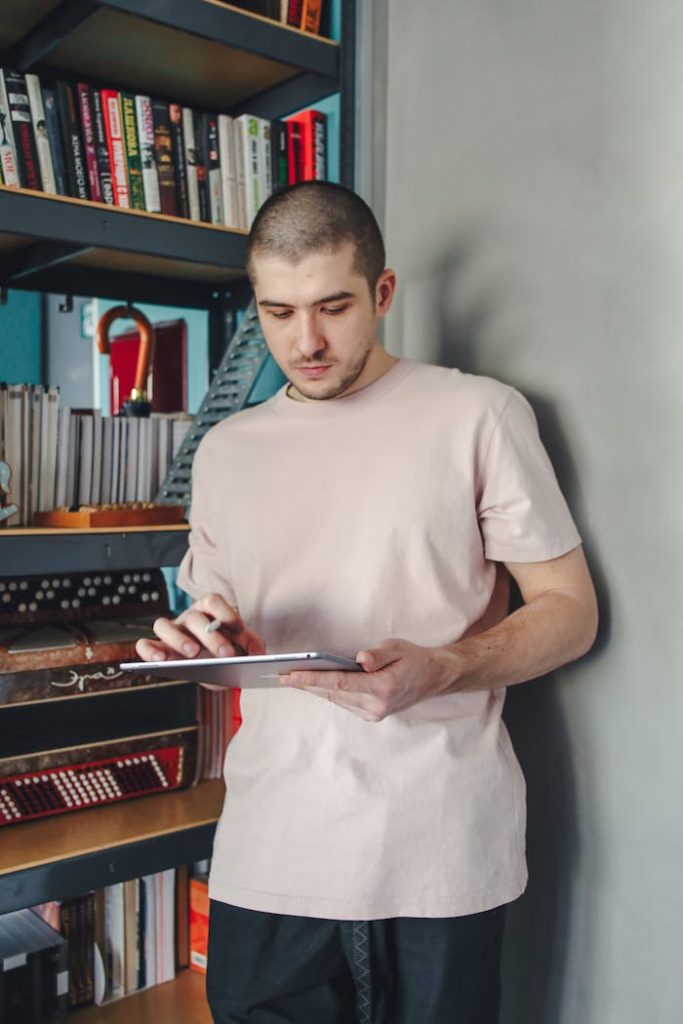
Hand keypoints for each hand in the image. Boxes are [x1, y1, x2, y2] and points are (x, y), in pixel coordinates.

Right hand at [135, 592, 265, 662]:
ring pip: (163, 625)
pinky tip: (160, 662)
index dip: (226, 613)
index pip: (213, 601)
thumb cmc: (227, 651)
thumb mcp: (243, 647)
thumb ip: (253, 646)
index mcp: (209, 610)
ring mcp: (171, 632)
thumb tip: (259, 654)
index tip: (238, 629)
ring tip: (192, 654)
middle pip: (194, 618)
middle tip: (226, 654)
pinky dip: (148, 651)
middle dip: (211, 636)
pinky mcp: (157, 648)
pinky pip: (145, 645)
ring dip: (177, 638)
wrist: (215, 667)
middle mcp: (187, 617)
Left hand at [280, 639, 451, 721]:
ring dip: (313, 690)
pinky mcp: (372, 714)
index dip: (312, 678)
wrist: (434, 678)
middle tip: (280, 676)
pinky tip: (312, 684)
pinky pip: (344, 703)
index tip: (290, 675)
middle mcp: (376, 705)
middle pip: (333, 694)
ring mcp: (374, 713)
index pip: (339, 683)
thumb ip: (378, 654)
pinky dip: (327, 693)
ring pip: (336, 700)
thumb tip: (359, 659)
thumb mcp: (397, 647)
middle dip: (305, 684)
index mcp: (383, 688)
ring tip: (290, 679)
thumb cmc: (414, 658)